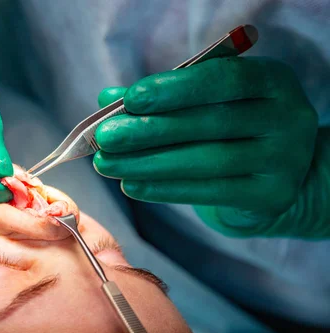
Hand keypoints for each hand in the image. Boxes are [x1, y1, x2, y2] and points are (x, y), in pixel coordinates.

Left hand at [94, 57, 319, 236]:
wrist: (272, 175)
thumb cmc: (230, 128)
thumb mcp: (204, 103)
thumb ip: (161, 97)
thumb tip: (106, 98)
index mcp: (272, 80)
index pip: (224, 78)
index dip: (175, 89)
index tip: (129, 99)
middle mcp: (287, 117)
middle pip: (210, 123)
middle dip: (149, 130)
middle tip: (105, 137)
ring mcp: (284, 159)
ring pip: (207, 161)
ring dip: (148, 163)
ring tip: (106, 164)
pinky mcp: (270, 196)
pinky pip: (209, 192)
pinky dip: (164, 189)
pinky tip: (132, 185)